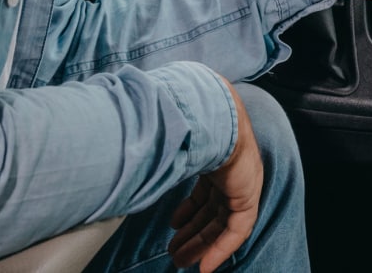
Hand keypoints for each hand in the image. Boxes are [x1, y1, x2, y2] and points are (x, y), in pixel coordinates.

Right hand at [168, 81, 262, 271]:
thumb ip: (155, 161)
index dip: (188, 211)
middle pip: (211, 209)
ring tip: (180, 260)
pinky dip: (221, 249)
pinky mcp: (248, 195)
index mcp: (213, 155)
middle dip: (192, 233)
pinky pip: (237, 230)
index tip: (173, 227)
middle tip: (174, 252)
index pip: (203, 190)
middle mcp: (230, 170)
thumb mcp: (165, 147)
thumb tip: (123, 163)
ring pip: (221, 222)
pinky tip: (205, 266)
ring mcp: (241, 182)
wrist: (205, 114)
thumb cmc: (180, 124)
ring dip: (201, 244)